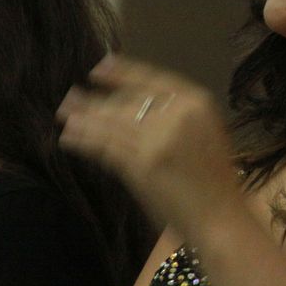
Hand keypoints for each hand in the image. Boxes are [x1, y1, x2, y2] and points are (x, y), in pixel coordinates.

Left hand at [57, 54, 241, 234]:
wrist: (221, 217)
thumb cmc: (215, 180)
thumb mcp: (204, 133)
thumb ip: (175, 115)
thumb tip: (132, 103)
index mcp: (196, 102)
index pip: (152, 80)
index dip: (122, 73)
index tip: (99, 67)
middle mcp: (176, 114)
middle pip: (127, 101)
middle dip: (95, 100)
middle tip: (70, 96)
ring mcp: (157, 138)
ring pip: (112, 123)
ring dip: (84, 118)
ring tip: (63, 114)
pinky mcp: (141, 163)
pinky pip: (106, 146)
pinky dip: (85, 141)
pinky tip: (70, 137)